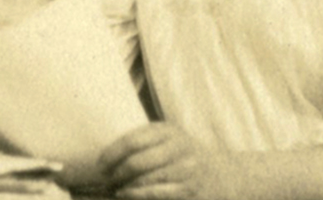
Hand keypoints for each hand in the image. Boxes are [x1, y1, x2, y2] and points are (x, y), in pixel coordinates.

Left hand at [96, 123, 235, 199]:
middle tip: (106, 179)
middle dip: (117, 173)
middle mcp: (179, 146)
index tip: (100, 164)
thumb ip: (141, 140)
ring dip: (126, 186)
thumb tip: (105, 154)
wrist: (222, 173)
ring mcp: (187, 169)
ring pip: (147, 180)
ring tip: (116, 188)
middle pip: (137, 162)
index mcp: (168, 130)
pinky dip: (139, 195)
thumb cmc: (181, 154)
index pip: (132, 140)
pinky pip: (159, 194)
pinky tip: (129, 194)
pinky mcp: (191, 189)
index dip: (111, 154)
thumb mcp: (166, 138)